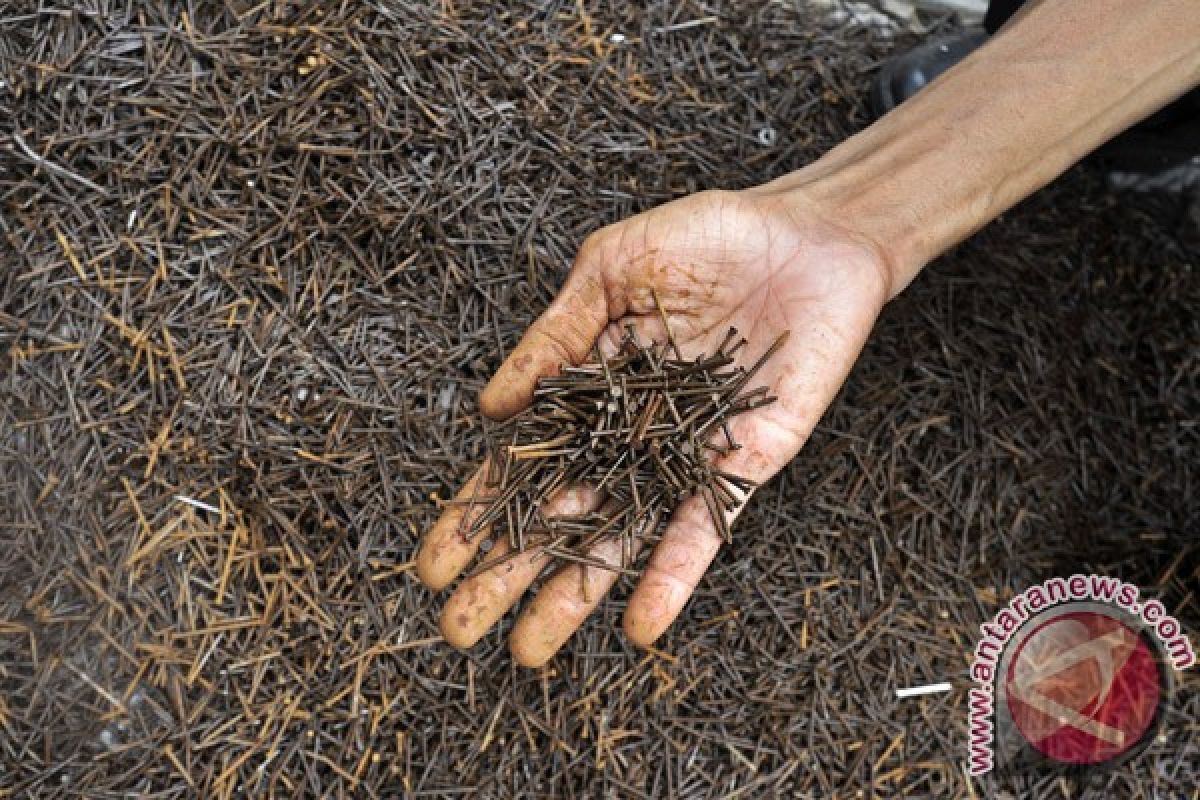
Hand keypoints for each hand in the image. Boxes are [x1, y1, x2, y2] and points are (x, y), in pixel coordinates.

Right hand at [416, 186, 892, 665]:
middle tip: (457, 629)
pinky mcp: (744, 463)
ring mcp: (685, 456)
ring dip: (576, 595)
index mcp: (591, 390)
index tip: (433, 563)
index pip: (521, 463)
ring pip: (621, 537)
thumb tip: (490, 407)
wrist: (811, 232)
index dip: (477, 513)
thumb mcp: (613, 269)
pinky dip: (674, 577)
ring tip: (528, 652)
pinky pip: (705, 527)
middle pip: (560, 515)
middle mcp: (630, 435)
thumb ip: (556, 336)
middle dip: (508, 574)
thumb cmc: (709, 235)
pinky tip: (641, 626)